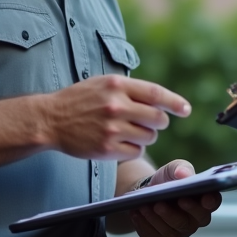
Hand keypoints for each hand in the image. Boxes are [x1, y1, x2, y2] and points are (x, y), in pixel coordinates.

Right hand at [44, 76, 189, 160]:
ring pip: (149, 137)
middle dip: (158, 122)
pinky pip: (136, 152)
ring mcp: (111, 128)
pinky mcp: (106, 148)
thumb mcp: (103, 84)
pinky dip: (134, 149)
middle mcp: (115, 106)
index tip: (185, 110)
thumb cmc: (79, 100)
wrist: (50, 119)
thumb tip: (161, 100)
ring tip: (131, 132)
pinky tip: (122, 143)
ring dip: (146, 136)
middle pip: (157, 118)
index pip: (155, 93)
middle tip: (150, 123)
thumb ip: (130, 89)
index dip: (175, 102)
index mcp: (116, 85)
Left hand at [128, 159, 221, 236]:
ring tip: (143, 206)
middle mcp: (195, 220)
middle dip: (174, 213)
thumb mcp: (173, 169)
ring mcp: (180, 232)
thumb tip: (183, 174)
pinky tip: (137, 213)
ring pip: (171, 231)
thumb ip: (180, 168)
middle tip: (160, 203)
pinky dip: (145, 225)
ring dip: (155, 218)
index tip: (204, 198)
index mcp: (204, 201)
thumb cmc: (167, 181)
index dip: (210, 202)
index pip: (213, 203)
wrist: (147, 192)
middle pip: (190, 222)